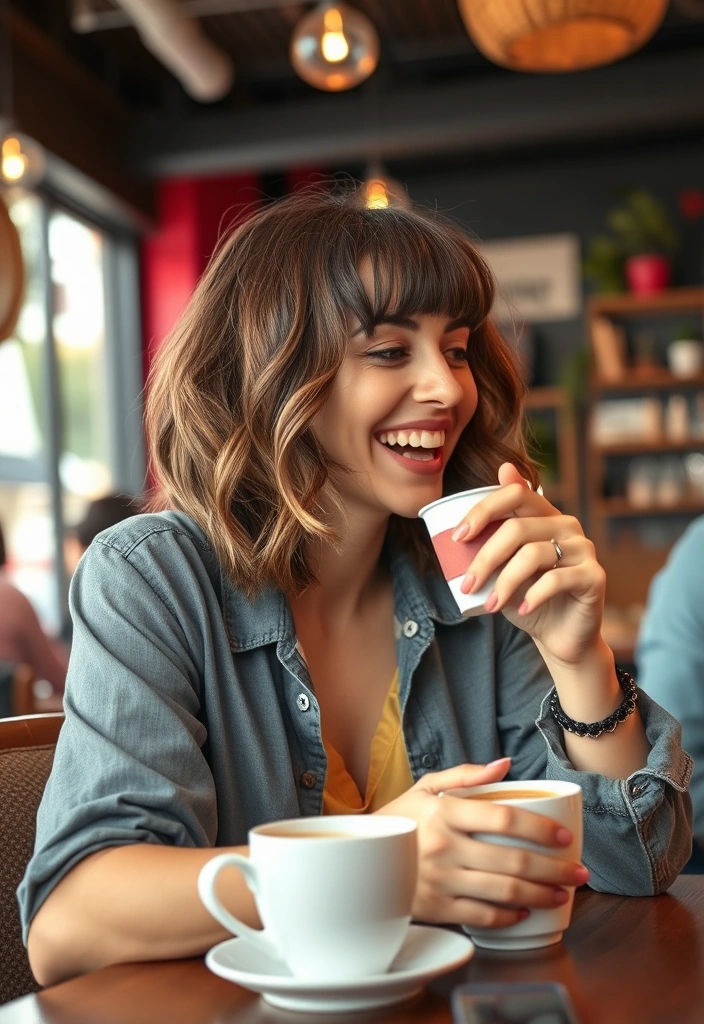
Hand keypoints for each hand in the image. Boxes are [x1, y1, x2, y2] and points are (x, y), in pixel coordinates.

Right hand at [377, 760, 587, 928]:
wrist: (360, 855)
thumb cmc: (401, 818)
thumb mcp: (426, 786)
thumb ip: (467, 775)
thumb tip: (506, 765)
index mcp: (445, 811)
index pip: (504, 819)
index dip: (541, 830)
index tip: (565, 837)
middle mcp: (444, 846)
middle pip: (513, 861)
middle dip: (555, 869)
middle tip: (579, 873)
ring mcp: (440, 881)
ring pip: (504, 892)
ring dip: (541, 894)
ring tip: (562, 892)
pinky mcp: (435, 909)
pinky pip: (482, 916)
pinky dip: (510, 916)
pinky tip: (526, 910)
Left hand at [452, 463, 605, 665]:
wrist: (559, 636)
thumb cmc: (526, 597)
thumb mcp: (500, 569)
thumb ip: (488, 541)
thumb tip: (463, 515)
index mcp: (544, 514)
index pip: (515, 494)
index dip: (484, 510)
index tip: (457, 538)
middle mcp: (566, 524)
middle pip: (518, 527)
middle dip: (485, 557)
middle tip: (467, 584)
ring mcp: (583, 548)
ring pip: (533, 554)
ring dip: (504, 582)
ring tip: (491, 605)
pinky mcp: (594, 575)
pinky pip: (556, 579)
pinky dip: (533, 595)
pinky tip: (522, 609)